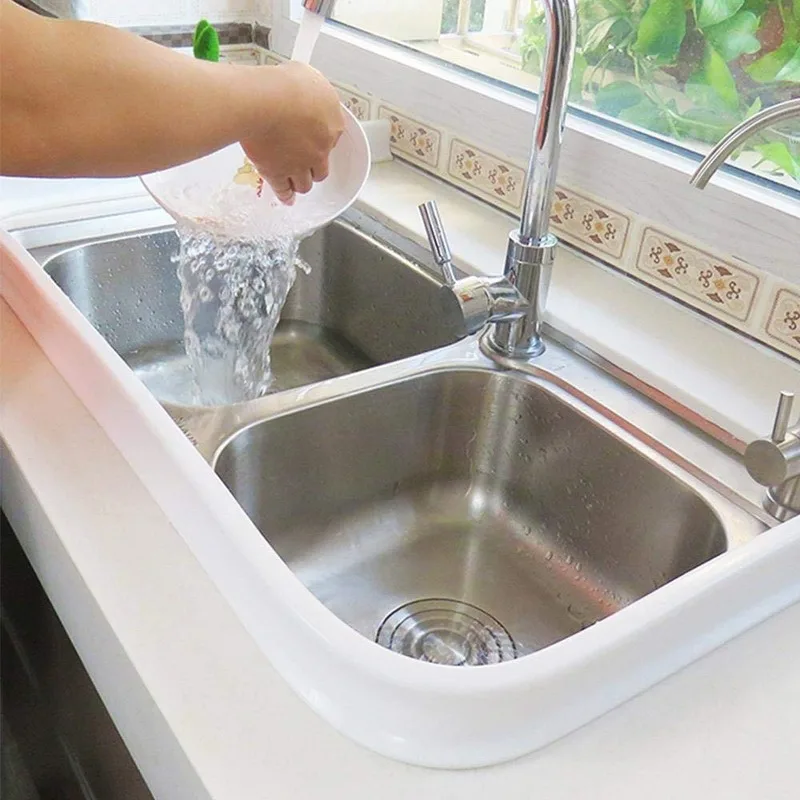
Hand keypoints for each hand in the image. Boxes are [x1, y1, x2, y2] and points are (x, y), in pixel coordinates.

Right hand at [241, 62, 343, 205]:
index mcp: (333, 125)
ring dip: (301, 182)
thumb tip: (306, 90)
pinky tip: (286, 198)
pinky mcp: (278, 174)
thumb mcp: (307, 76)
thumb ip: (311, 90)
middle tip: (304, 163)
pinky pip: (284, 190)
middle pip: (321, 167)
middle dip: (314, 166)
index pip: (332, 137)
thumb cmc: (286, 85)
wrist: (266, 102)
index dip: (321, 137)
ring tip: (295, 182)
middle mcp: (321, 149)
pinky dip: (285, 195)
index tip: (312, 136)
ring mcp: (300, 165)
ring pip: (305, 183)